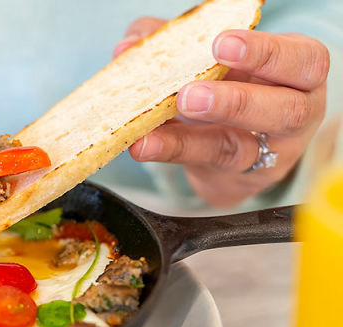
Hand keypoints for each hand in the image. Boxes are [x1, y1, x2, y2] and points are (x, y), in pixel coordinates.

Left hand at [115, 18, 329, 206]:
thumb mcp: (216, 60)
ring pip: (236, 150)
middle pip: (284, 111)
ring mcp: (264, 154)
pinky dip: (169, 150)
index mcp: (298, 72)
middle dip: (235, 101)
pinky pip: (201, 166)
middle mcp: (294, 114)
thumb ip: (178, 44)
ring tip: (159, 124)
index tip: (222, 44)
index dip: (265, 53)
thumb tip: (130, 44)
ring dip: (192, 138)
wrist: (230, 147)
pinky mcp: (233, 179)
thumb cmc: (232, 85)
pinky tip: (144, 143)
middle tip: (189, 94)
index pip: (301, 60)